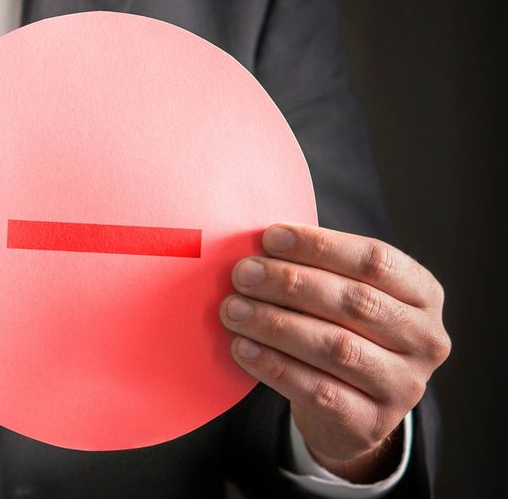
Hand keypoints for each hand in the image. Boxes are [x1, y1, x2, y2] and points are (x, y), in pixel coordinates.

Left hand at [219, 224, 449, 481]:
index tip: (270, 237)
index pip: (376, 260)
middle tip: (243, 274)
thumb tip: (259, 246)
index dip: (321, 246)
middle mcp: (425, 340)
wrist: (351, 411)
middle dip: (291, 283)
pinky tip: (243, 348)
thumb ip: (316, 270)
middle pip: (356, 302)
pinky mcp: (372, 422)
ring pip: (337, 347)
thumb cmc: (341, 332)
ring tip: (233, 310)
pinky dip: (275, 366)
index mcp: (423, 295)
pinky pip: (319, 391)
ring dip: (276, 324)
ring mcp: (404, 385)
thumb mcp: (343, 296)